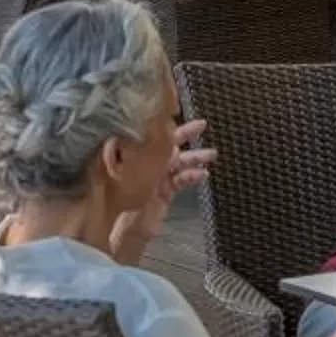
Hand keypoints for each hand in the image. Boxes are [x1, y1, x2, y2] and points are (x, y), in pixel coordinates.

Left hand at [106, 120, 213, 267]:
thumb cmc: (123, 191)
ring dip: (195, 157)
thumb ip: (150, 139)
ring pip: (178, 161)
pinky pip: (180, 180)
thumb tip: (156, 115)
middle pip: (167, 143)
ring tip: (213, 154)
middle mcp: (142, 160)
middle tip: (202, 125)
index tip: (178, 110)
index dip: (164, 119)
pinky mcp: (162, 193)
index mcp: (131, 148)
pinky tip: (204, 175)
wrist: (122, 226)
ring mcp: (152, 176)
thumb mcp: (136, 160)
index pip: (150, 128)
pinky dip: (192, 176)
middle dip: (186, 134)